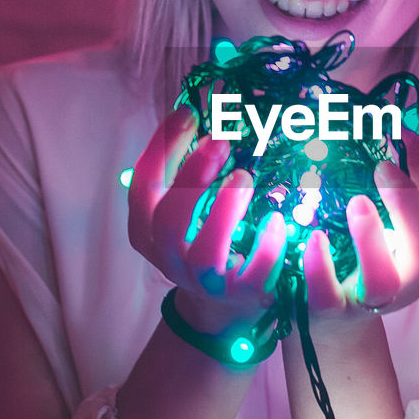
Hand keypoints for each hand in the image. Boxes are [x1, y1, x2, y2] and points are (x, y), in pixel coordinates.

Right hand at [128, 107, 287, 332]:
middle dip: (194, 175)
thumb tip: (204, 111)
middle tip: (221, 140)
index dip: (164, 147)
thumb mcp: (185, 208)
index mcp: (147, 230)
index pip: (142, 186)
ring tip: (244, 176)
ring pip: (205, 252)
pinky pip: (254, 275)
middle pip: (168, 219)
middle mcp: (169, 257)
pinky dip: (267, 246)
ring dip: (225, 209)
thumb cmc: (205, 240)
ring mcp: (203, 281)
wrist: (223, 306)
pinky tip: (276, 219)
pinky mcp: (240, 296)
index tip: (190, 112)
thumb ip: (186, 169)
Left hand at [301, 132, 418, 330]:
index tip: (402, 133)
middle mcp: (409, 284)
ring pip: (384, 282)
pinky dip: (321, 267)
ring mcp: (371, 302)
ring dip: (371, 238)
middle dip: (408, 206)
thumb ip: (399, 185)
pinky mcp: (332, 313)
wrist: (331, 320)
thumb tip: (400, 128)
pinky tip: (313, 237)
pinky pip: (328, 296)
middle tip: (383, 167)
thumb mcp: (389, 224)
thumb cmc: (363, 259)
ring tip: (356, 202)